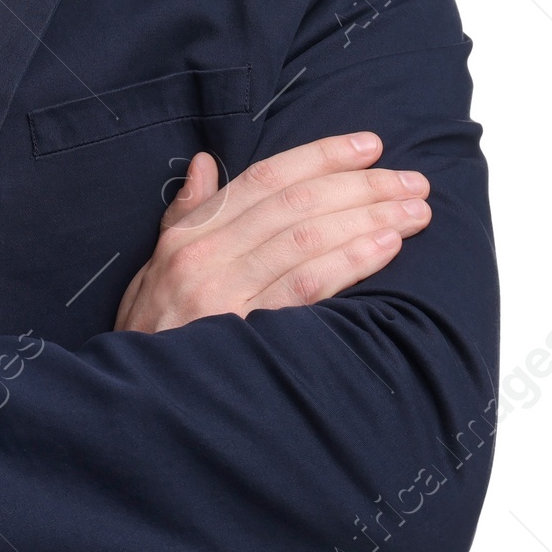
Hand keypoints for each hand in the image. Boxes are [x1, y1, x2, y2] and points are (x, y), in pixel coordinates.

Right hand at [115, 132, 429, 333]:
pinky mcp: (247, 332)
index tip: (370, 146)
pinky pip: (308, 286)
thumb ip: (185, 213)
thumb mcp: (153, 268)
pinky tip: (387, 246)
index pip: (266, 179)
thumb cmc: (151, 335)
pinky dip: (351, 259)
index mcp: (190, 236)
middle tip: (412, 181)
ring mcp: (225, 293)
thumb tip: (207, 162)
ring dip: (369, 217)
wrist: (136, 405)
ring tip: (415, 211)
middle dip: (361, 185)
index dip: (321, 156)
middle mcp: (207, 255)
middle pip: (297, 204)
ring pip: (308, 237)